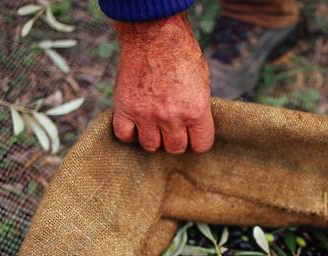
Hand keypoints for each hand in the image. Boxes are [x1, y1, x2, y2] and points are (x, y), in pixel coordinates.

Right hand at [113, 13, 213, 153]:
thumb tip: (195, 128)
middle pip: (175, 148)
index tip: (192, 137)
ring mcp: (146, 114)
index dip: (197, 142)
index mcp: (196, 110)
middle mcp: (172, 116)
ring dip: (153, 138)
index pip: (200, 146)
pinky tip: (135, 125)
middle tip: (172, 128)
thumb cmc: (181, 54)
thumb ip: (198, 109)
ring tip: (154, 126)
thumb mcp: (202, 83)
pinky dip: (129, 134)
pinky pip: (124, 135)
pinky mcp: (125, 108)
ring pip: (150, 145)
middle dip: (175, 140)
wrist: (154, 34)